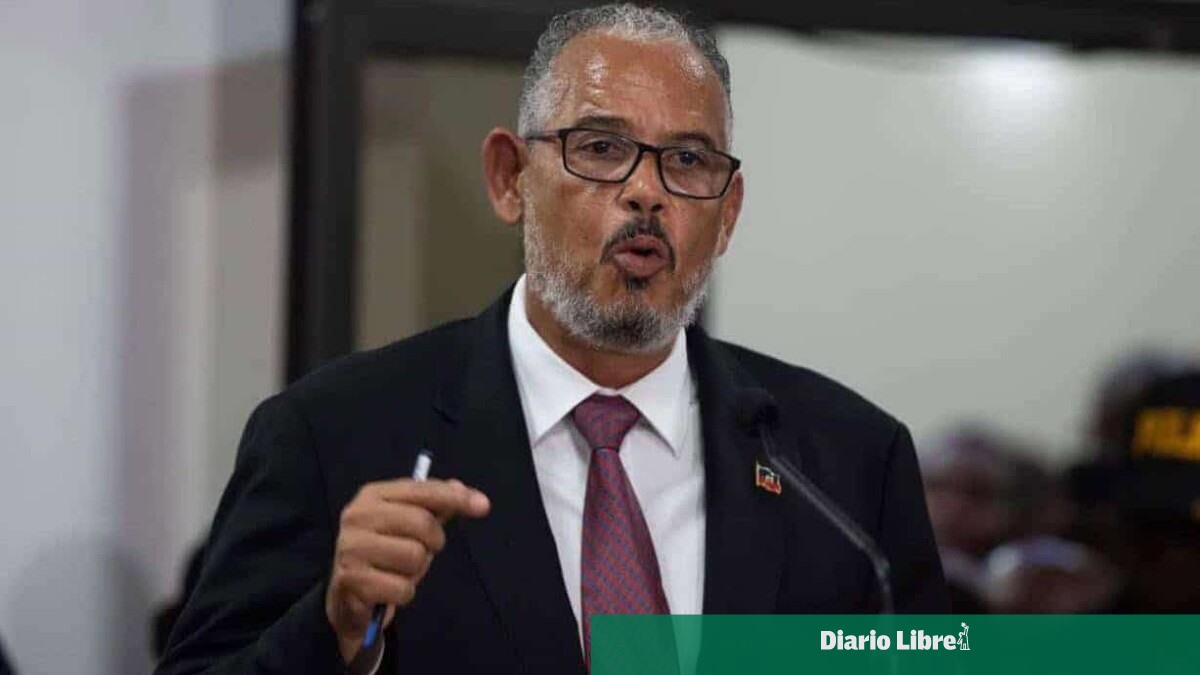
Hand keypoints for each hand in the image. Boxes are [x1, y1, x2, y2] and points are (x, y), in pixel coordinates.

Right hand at [325, 478, 490, 662]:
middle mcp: (357, 515)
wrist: (349, 594)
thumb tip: (462, 489)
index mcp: (373, 495)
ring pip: (414, 556)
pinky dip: (404, 593)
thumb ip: (435, 505)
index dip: (455, 497)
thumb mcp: (410, 524)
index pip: (423, 490)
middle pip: (422, 524)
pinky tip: (388, 589)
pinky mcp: (351, 580)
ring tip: (398, 569)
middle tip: (420, 550)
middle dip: (432, 542)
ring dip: (415, 570)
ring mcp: (351, 547)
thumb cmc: (386, 552)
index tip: (483, 506)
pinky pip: (403, 588)